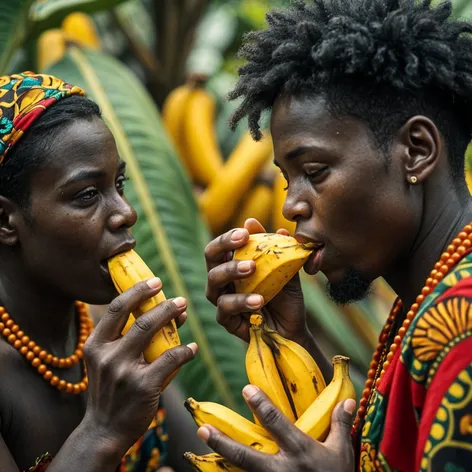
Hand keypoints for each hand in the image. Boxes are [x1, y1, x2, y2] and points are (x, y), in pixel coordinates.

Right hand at [82, 277, 196, 454]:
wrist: (104, 430)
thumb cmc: (110, 390)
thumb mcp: (105, 362)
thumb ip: (123, 338)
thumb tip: (160, 312)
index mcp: (95, 344)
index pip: (115, 308)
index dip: (136, 291)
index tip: (155, 282)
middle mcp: (106, 355)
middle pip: (138, 317)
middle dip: (162, 303)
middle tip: (179, 299)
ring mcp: (124, 371)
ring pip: (152, 332)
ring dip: (172, 317)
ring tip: (185, 311)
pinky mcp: (143, 386)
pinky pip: (171, 359)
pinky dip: (185, 351)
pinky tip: (191, 348)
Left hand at [198, 386, 355, 471]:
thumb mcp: (342, 452)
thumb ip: (340, 425)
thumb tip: (346, 400)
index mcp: (300, 451)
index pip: (276, 423)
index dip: (261, 405)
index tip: (246, 389)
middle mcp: (282, 469)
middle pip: (246, 455)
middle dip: (223, 442)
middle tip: (203, 427)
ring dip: (220, 462)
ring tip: (202, 448)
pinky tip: (214, 471)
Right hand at [204, 218, 308, 343]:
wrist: (293, 327)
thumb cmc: (285, 296)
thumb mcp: (284, 270)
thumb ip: (275, 249)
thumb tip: (265, 225)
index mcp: (232, 264)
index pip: (221, 245)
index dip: (229, 236)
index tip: (245, 232)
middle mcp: (222, 280)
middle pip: (210, 257)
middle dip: (224, 245)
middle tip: (244, 241)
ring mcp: (221, 299)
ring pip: (214, 281)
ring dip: (231, 270)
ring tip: (253, 268)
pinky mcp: (225, 320)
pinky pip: (225, 308)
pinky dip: (241, 301)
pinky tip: (259, 300)